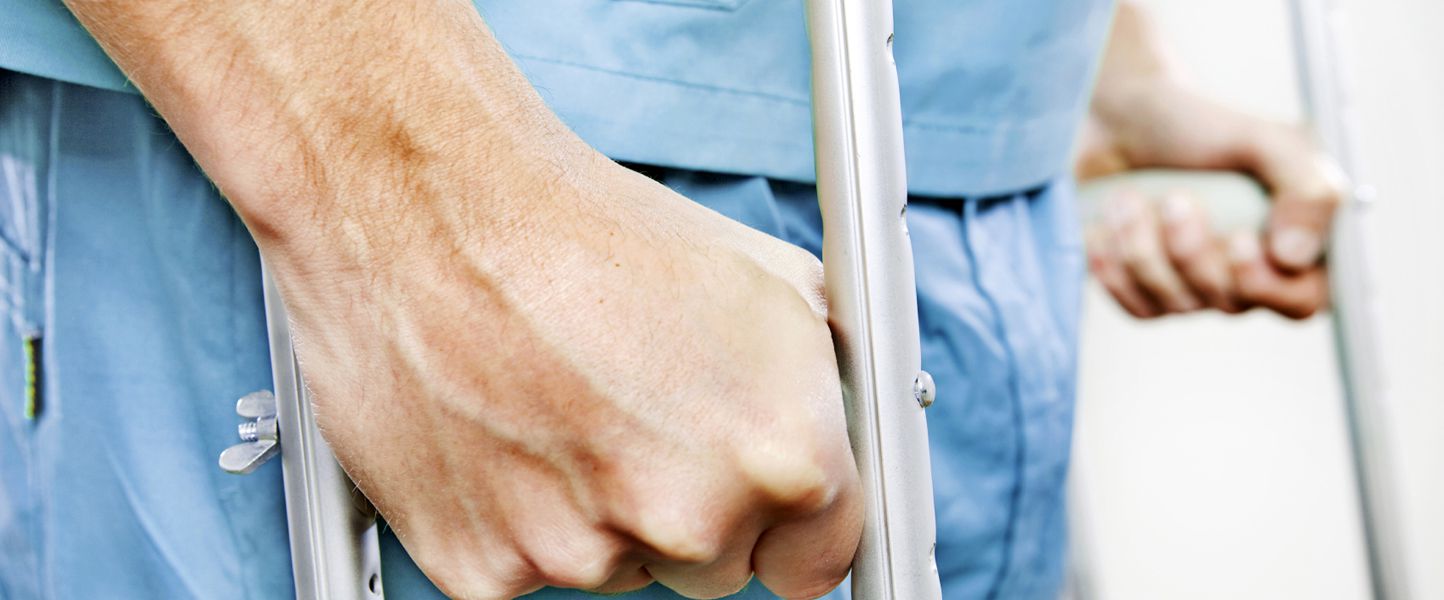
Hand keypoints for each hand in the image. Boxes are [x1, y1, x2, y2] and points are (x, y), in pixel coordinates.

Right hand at [266, 147, 860, 599]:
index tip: (766, 509)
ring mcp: (582, 556)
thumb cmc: (592, 229)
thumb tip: (838, 432)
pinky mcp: (483, 571)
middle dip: (691, 510)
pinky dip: (516, 517)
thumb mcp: (766, 278)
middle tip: (637, 414)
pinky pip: (526, 570)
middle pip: (716, 568)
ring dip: (599, 510)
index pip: (822, 561)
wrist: (435, 205)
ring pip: (617, 566)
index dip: (791, 526)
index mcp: (782, 456)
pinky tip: (503, 430)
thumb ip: (821, 388)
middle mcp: (691, 520)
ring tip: (557, 400)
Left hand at [1077, 78, 1342, 318]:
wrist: (1121, 118)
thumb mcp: (1265, 140)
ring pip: (1178, 305)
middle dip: (1193, 252)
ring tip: (1126, 198)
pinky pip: (1138, 308)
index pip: (1300, 301)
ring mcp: (1197, 288)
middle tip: (1174, 198)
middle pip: (1231, 304)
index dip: (1267, 285)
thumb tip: (1294, 258)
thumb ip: (1305, 189)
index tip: (1238, 239)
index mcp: (1295, 241)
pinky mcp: (1148, 291)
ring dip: (1144, 250)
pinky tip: (1100, 230)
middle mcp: (1250, 274)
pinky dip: (1115, 269)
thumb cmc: (1201, 124)